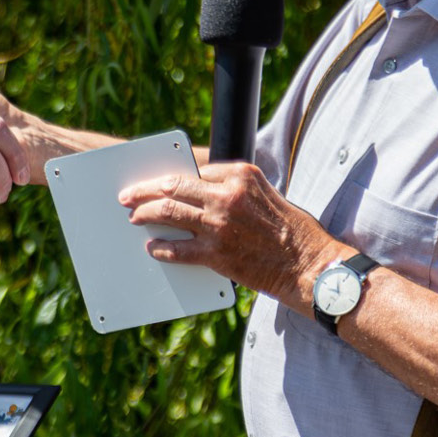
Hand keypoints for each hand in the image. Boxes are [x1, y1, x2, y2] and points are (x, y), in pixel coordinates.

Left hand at [118, 161, 342, 309]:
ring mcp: (219, 225)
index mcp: (240, 175)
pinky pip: (178, 249)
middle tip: (128, 195)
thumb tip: (203, 193)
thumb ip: (235, 190)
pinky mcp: (217, 254)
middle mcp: (226, 195)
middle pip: (173, 186)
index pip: (193, 170)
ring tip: (134, 217)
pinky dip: (162, 248)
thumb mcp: (266, 195)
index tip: (155, 180)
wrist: (309, 266)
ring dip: (145, 214)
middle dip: (145, 190)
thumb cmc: (293, 232)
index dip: (169, 176)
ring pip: (169, 213)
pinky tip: (153, 248)